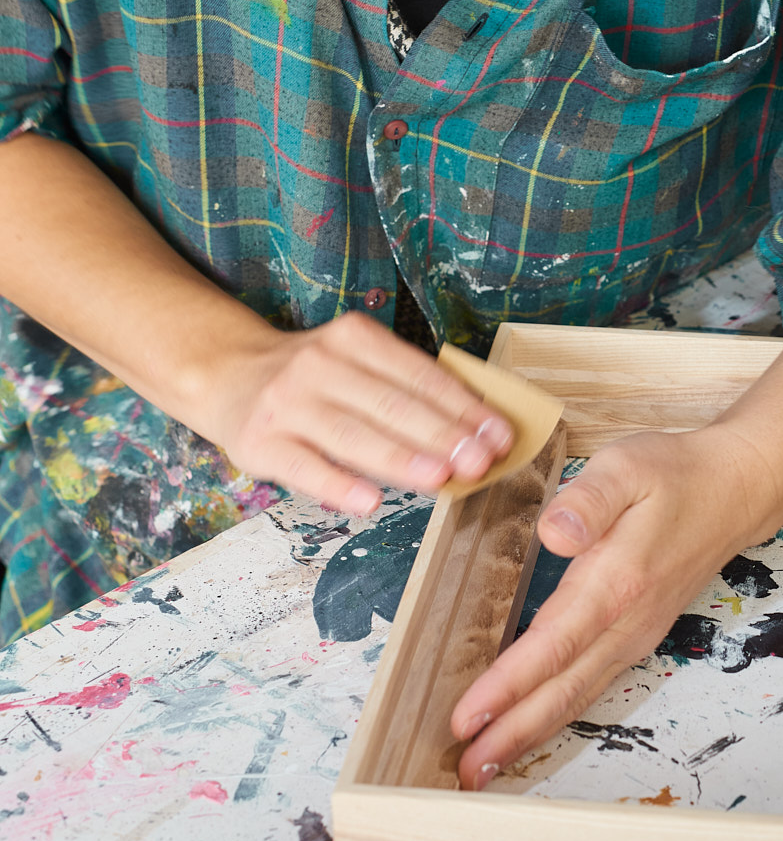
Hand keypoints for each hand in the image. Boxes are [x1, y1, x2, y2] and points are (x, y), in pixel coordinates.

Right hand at [195, 311, 512, 515]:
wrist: (227, 376)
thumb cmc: (312, 378)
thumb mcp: (356, 361)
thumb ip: (405, 388)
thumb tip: (473, 432)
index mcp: (354, 338)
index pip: (418, 374)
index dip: (462, 405)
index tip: (498, 434)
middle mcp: (319, 364)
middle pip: (391, 404)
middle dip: (442, 434)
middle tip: (481, 461)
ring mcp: (287, 403)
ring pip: (354, 435)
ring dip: (402, 458)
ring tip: (443, 478)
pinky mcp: (260, 442)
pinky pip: (306, 467)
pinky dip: (339, 485)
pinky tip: (370, 502)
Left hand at [451, 424, 775, 787]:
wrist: (733, 491)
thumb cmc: (675, 474)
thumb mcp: (626, 467)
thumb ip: (588, 500)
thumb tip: (554, 533)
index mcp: (618, 581)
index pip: (553, 645)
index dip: (507, 685)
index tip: (467, 717)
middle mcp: (628, 622)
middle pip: (562, 689)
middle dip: (510, 733)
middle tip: (465, 772)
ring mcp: (635, 635)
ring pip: (576, 696)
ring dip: (529, 734)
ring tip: (484, 766)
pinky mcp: (636, 637)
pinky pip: (589, 686)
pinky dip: (554, 715)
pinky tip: (528, 728)